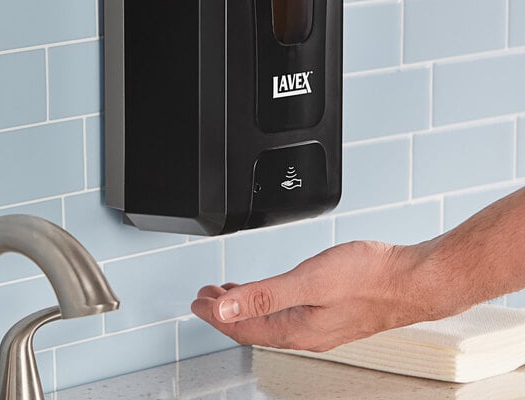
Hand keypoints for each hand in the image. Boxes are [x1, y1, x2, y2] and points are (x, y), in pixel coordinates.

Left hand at [191, 240, 437, 351]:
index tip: (197, 301)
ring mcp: (319, 323)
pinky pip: (287, 311)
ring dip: (246, 305)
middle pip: (253, 325)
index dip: (215, 314)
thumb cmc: (368, 278)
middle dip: (225, 311)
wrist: (411, 279)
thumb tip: (226, 309)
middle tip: (207, 296)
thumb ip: (265, 295)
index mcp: (295, 328)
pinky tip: (272, 291)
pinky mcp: (331, 311)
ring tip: (230, 294)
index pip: (242, 327)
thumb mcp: (308, 281)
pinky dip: (268, 301)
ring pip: (269, 318)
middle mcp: (305, 332)